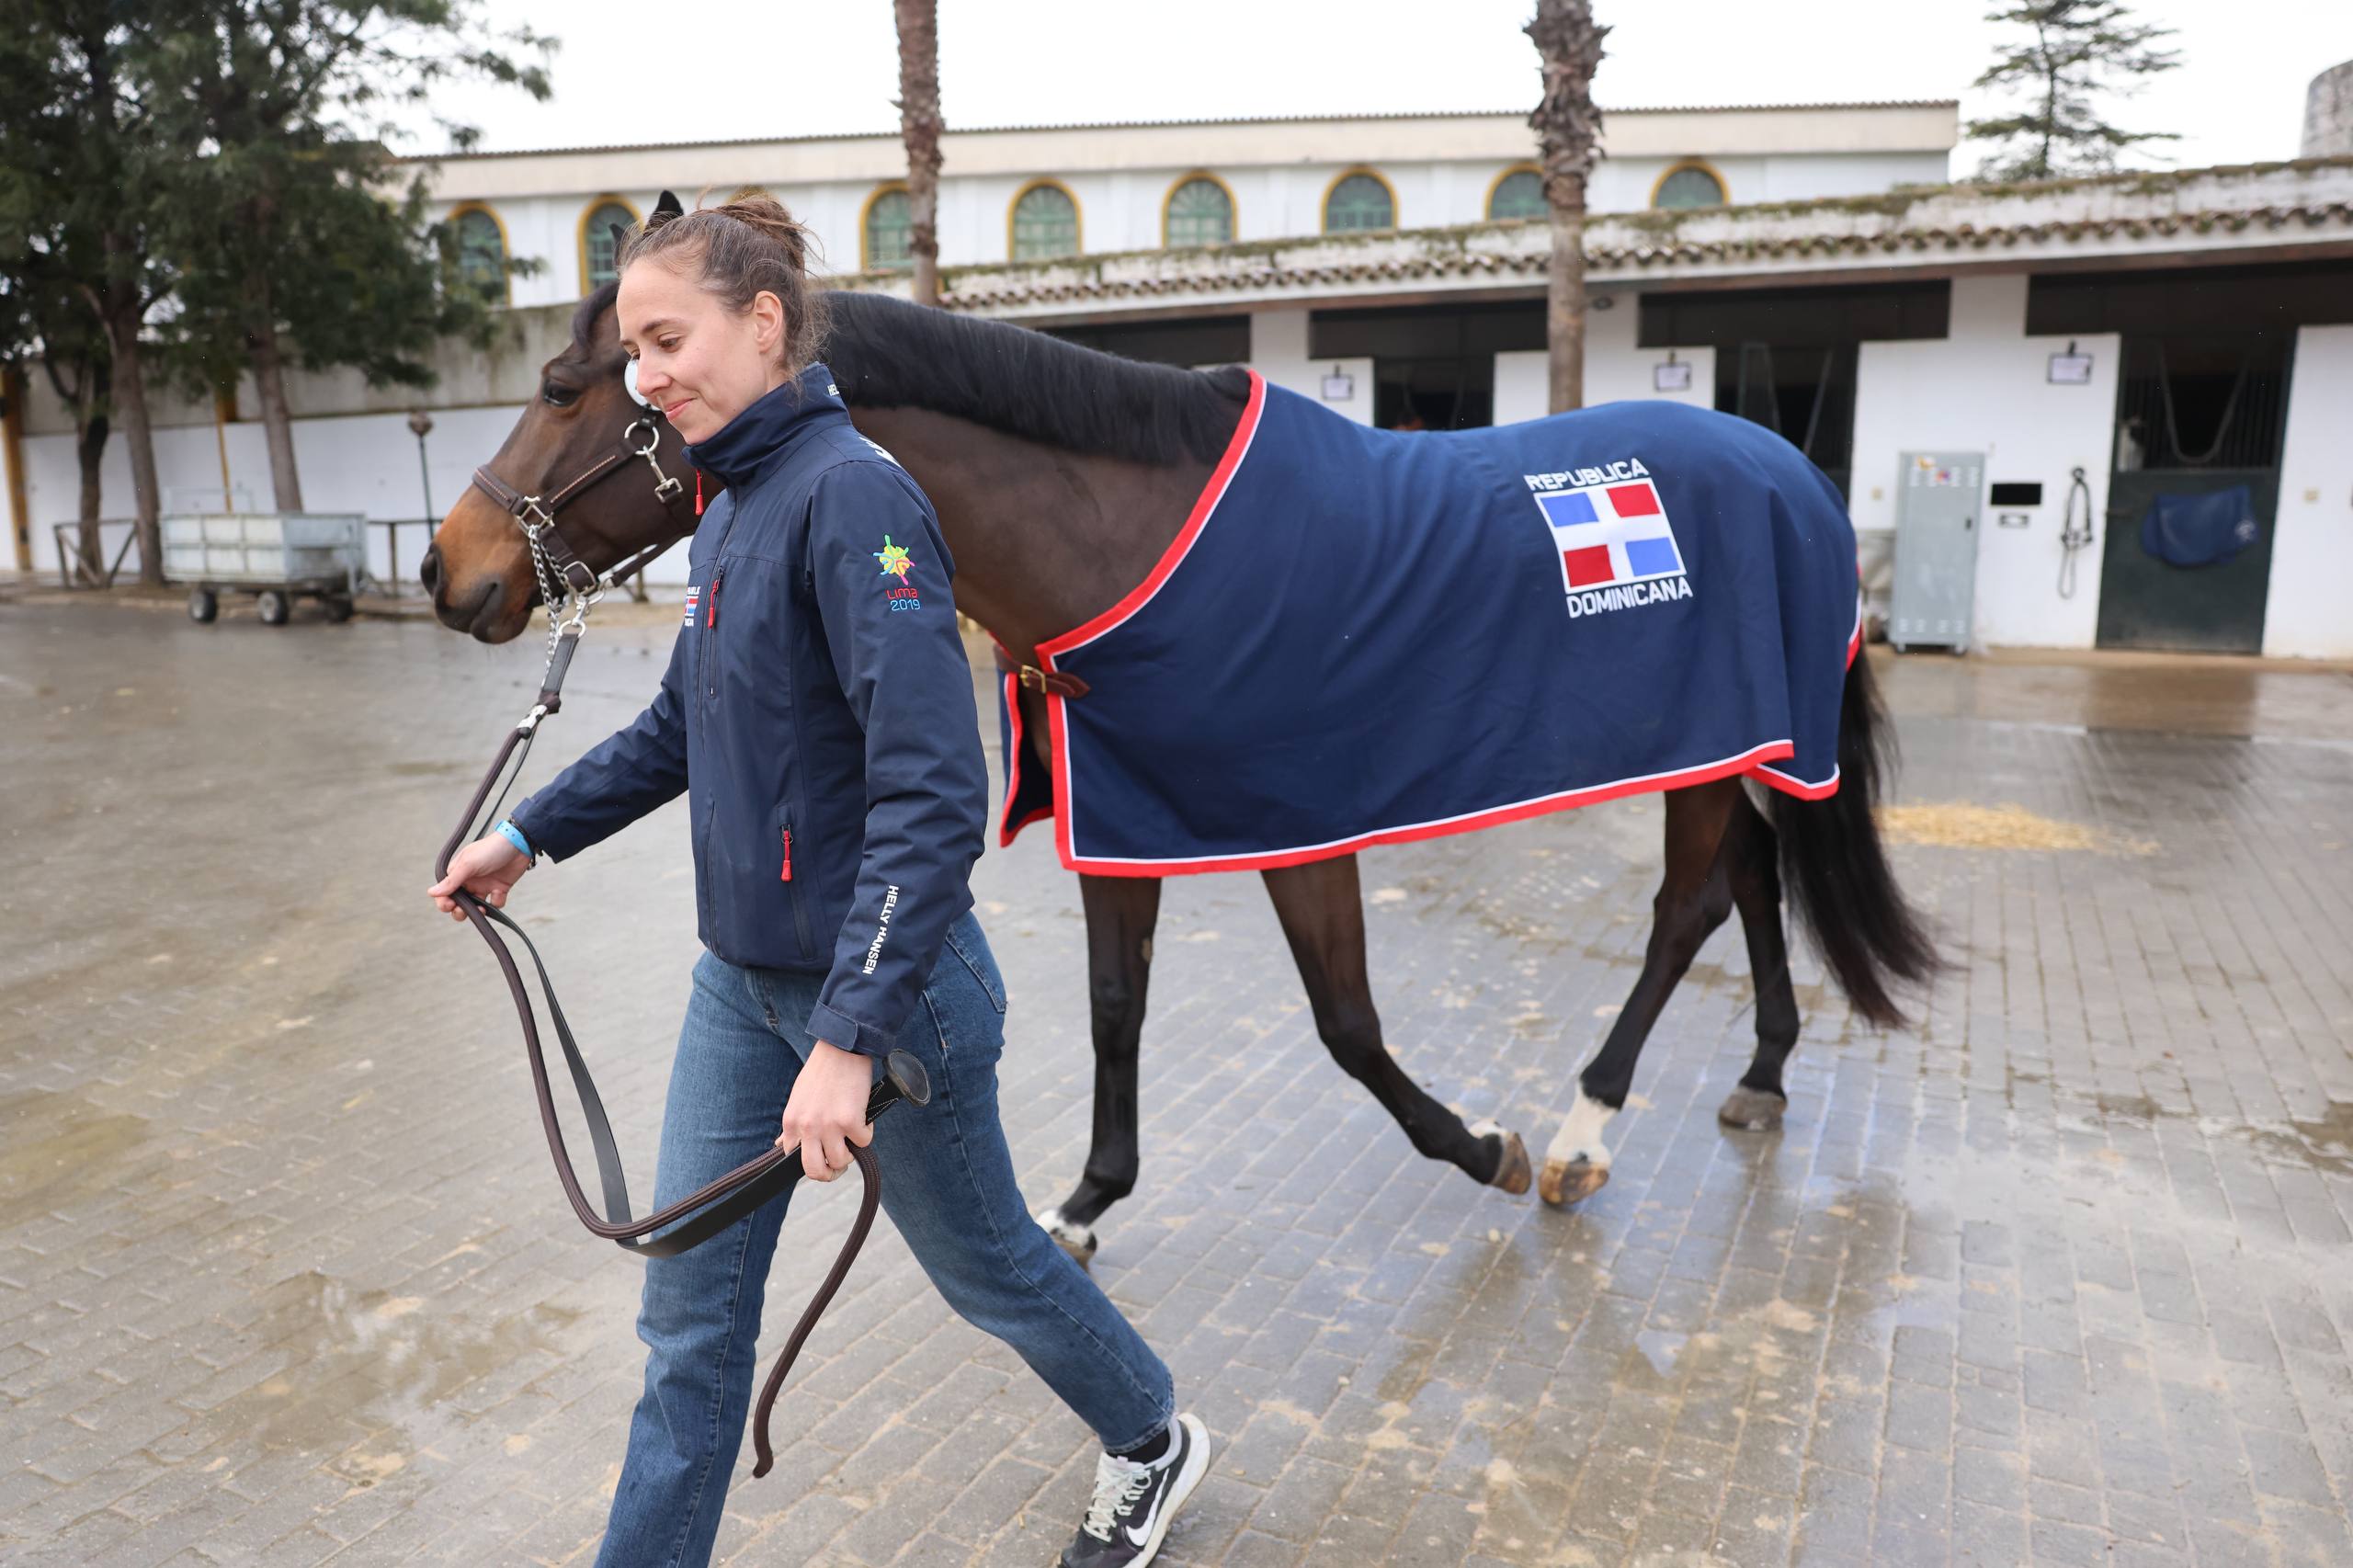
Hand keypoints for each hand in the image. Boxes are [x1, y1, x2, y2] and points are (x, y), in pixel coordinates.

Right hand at [427, 835, 528, 921]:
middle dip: (458, 911)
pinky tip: (499, 891)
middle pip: (459, 903)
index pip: (445, 892)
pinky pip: (495, 903)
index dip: (444, 902)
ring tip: (481, 908)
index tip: (449, 905)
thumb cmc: (491, 849)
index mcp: (458, 873)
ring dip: (477, 911)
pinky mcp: (499, 888)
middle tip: (462, 910)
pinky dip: (497, 901)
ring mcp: (484, 885)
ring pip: (476, 907)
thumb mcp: (469, 864)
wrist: (519, 844)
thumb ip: (452, 880)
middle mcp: (469, 881)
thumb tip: (432, 892)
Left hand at [778, 1041, 873, 1182]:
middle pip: (814, 1171)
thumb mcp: (798, 1099)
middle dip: (829, 1174)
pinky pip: (863, 1143)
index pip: (792, 1159)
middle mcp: (807, 1127)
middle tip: (838, 1166)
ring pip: (841, 1161)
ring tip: (853, 1135)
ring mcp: (829, 1126)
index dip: (810, 1161)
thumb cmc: (821, 1072)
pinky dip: (867, 1133)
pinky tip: (863, 1118)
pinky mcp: (851, 1121)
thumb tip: (783, 1146)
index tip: (821, 1157)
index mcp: (791, 1122)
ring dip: (851, 1152)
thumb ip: (793, 1125)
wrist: (841, 1048)